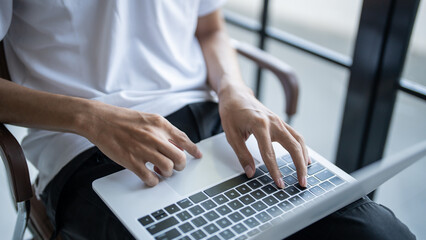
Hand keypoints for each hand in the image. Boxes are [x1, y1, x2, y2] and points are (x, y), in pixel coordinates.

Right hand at [81, 101, 201, 186]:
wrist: (100, 120)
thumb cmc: (123, 120)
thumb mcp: (148, 119)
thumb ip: (162, 130)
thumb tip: (175, 145)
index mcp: (160, 124)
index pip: (184, 139)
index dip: (193, 150)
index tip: (198, 156)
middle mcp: (154, 136)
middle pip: (179, 157)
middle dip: (180, 165)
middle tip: (175, 167)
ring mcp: (143, 149)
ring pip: (167, 168)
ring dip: (167, 173)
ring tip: (161, 171)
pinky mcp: (131, 161)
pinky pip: (150, 177)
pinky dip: (153, 181)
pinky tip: (150, 178)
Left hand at [218, 87, 309, 187]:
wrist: (235, 94)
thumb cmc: (231, 112)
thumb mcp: (231, 134)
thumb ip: (242, 154)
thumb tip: (250, 172)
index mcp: (259, 124)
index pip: (269, 153)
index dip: (275, 170)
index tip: (279, 184)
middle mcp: (273, 122)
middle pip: (293, 145)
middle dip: (299, 166)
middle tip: (302, 182)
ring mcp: (279, 121)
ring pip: (298, 140)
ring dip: (304, 158)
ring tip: (305, 174)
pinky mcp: (280, 122)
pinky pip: (296, 136)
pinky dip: (302, 148)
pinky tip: (304, 159)